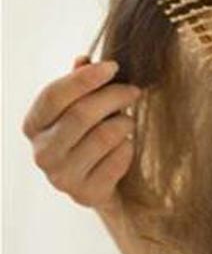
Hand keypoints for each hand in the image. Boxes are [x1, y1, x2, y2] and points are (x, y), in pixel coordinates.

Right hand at [21, 55, 142, 215]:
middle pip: (81, 114)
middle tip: (134, 91)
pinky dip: (129, 147)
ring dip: (124, 123)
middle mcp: (41, 153)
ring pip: (105, 136)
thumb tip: (84, 59)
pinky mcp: (85, 193)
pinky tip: (124, 147)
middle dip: (114, 96)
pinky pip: (119, 158)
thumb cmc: (90, 133)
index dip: (85, 78)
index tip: (114, 66)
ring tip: (126, 122)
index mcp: (34, 125)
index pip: (54, 95)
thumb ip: (80, 83)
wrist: (102, 183)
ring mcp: (61, 177)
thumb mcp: (81, 106)